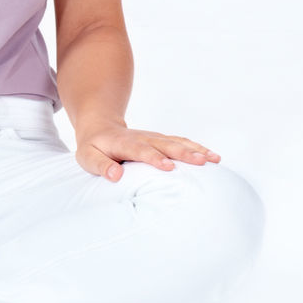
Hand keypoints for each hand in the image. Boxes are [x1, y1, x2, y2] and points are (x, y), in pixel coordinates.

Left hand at [75, 123, 219, 181]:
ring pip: (177, 142)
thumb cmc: (94, 147)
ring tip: (214, 159)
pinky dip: (197, 148)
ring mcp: (154, 138)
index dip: (155, 158)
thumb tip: (116, 175)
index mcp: (124, 143)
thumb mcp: (87, 157)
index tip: (169, 167)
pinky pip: (181, 142)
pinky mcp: (161, 140)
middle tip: (201, 162)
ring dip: (196, 149)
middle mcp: (142, 138)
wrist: (101, 127)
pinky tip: (213, 157)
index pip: (141, 150)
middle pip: (165, 144)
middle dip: (184, 153)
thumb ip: (101, 166)